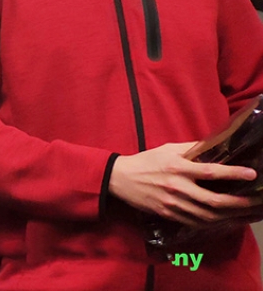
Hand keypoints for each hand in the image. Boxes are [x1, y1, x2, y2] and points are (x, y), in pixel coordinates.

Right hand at [108, 142, 260, 225]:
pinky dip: (213, 222)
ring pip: (207, 215)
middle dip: (237, 203)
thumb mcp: (167, 149)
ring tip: (244, 213)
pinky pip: (195, 222)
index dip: (232, 173)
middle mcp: (177, 187)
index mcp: (177, 167)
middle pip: (213, 201)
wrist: (120, 179)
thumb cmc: (146, 161)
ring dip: (229, 216)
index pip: (210, 172)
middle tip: (253, 202)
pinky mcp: (169, 214)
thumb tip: (214, 146)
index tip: (251, 174)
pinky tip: (224, 220)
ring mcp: (173, 204)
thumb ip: (191, 148)